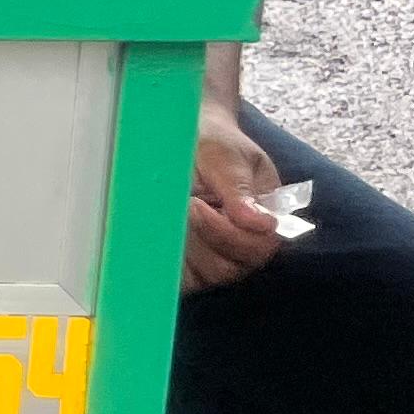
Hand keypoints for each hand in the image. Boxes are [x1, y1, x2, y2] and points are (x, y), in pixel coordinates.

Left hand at [183, 100, 286, 292]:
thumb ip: (240, 189)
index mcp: (263, 216)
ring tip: (167, 217)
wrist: (184, 136)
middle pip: (233, 266)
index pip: (259, 245)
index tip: (196, 204)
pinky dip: (168, 266)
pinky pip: (185, 278)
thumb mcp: (226, 156)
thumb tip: (262, 224)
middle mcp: (243, 240)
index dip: (229, 234)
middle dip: (204, 238)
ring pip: (208, 274)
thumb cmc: (211, 142)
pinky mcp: (190, 259)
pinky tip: (151, 241)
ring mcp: (216, 252)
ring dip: (185, 249)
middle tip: (180, 206)